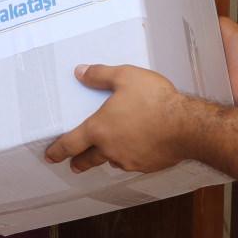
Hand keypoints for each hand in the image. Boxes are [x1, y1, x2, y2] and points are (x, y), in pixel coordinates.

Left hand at [45, 64, 192, 173]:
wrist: (186, 126)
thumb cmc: (154, 99)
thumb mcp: (125, 76)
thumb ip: (100, 75)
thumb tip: (80, 72)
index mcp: (99, 129)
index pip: (70, 144)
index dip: (58, 150)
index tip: (50, 155)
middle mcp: (110, 149)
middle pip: (88, 160)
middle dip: (79, 162)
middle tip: (75, 164)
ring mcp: (129, 160)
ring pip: (112, 160)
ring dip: (107, 157)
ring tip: (110, 151)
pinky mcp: (146, 165)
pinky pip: (132, 162)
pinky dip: (130, 156)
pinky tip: (138, 147)